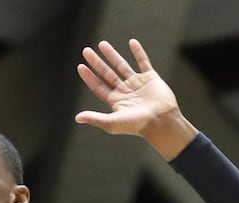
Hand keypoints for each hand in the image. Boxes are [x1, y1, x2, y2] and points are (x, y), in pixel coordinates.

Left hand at [75, 40, 191, 156]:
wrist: (161, 121)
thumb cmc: (137, 125)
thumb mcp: (113, 122)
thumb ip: (95, 118)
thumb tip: (77, 118)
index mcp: (116, 101)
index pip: (99, 86)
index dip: (89, 77)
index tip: (80, 66)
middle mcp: (125, 91)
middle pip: (107, 74)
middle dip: (97, 62)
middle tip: (86, 51)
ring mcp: (138, 84)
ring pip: (122, 66)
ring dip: (112, 55)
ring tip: (102, 44)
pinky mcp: (151, 78)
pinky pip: (144, 62)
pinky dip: (138, 52)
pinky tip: (132, 42)